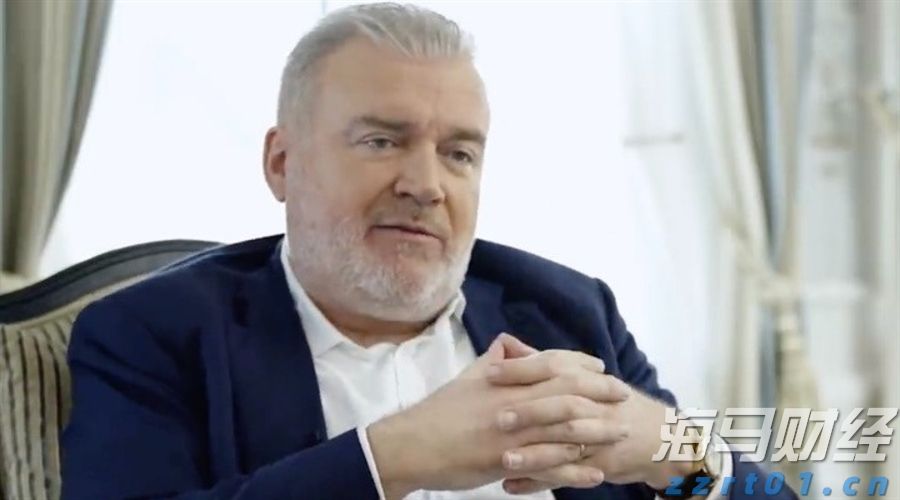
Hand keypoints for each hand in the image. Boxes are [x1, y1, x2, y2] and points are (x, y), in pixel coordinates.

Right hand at [366, 334, 631, 498]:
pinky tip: (596, 474)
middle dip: (600, 391)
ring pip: (566, 429)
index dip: (580, 364)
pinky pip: (551, 467)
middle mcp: (515, 403)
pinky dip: (577, 471)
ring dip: (598, 431)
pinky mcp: (508, 462)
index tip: (600, 366)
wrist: (414, 444)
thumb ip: (493, 360)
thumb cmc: (441, 411)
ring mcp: (514, 434)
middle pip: (569, 392)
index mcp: (506, 380)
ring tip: (621, 432)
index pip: (552, 364)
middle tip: (623, 394)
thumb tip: (509, 344)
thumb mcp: (468, 376)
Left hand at [486, 351, 696, 493]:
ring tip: (503, 460)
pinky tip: (511, 486)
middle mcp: (595, 405)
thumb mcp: (584, 377)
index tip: (490, 371)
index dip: (523, 369)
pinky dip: (539, 482)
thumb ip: (542, 362)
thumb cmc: (611, 403)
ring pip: (566, 444)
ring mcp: (600, 437)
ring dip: (534, 454)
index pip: (555, 367)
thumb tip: (506, 343)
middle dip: (530, 410)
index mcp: (587, 379)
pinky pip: (568, 475)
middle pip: (563, 404)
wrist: (661, 436)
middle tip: (497, 418)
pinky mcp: (600, 465)